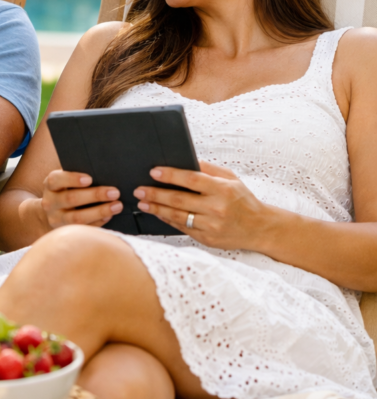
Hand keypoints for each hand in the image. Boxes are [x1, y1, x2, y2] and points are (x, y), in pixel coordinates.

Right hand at [41, 169, 122, 228]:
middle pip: (71, 199)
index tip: (90, 179)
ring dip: (100, 211)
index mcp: (50, 185)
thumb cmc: (65, 190)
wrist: (52, 211)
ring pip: (78, 217)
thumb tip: (101, 172)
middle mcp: (50, 202)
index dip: (72, 179)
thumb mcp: (65, 180)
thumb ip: (77, 175)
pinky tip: (109, 216)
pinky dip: (98, 222)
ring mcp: (56, 219)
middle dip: (95, 195)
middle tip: (114, 192)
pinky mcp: (65, 231)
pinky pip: (83, 228)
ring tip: (117, 206)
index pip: (56, 180)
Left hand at [134, 160, 268, 249]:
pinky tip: (158, 213)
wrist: (259, 228)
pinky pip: (183, 228)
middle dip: (156, 194)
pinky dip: (168, 220)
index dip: (171, 175)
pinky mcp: (207, 239)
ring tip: (143, 202)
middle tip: (139, 189)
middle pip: (180, 200)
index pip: (192, 179)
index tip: (154, 172)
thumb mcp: (231, 178)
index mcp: (223, 189)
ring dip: (157, 209)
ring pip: (178, 216)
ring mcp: (211, 226)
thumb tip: (186, 159)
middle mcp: (217, 208)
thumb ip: (208, 169)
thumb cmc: (243, 199)